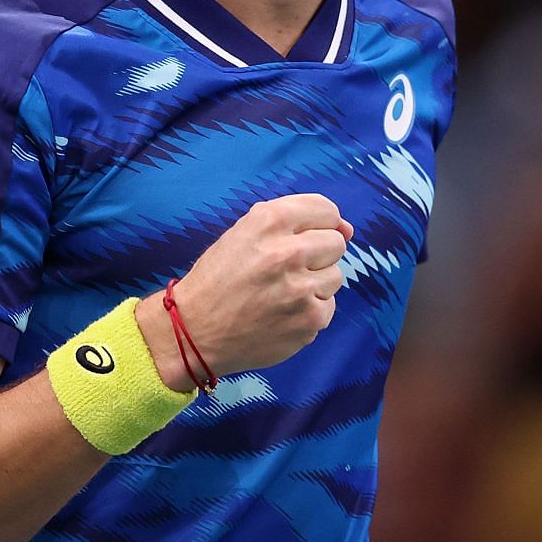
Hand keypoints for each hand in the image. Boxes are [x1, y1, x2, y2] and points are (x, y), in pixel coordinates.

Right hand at [138, 194, 350, 388]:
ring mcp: (300, 289)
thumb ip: (292, 221)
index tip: (306, 237)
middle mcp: (286, 252)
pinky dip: (310, 310)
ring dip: (314, 283)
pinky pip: (328, 306)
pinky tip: (282, 313)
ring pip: (335, 275)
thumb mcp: (243, 233)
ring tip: (282, 293)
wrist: (193, 331)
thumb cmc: (218, 278)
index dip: (319, 224)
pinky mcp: (309, 321)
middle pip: (336, 242)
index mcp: (267, 222)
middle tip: (288, 269)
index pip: (325, 210)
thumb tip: (348, 229)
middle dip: (317, 254)